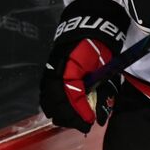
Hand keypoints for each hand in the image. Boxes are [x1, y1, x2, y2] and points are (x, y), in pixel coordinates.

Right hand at [38, 0, 127, 132]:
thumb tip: (99, 117)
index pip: (71, 99)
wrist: (88, 25)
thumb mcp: (103, 69)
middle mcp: (56, 73)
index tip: (90, 122)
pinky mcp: (50, 72)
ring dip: (61, 113)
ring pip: (48, 101)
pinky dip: (53, 104)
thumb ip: (102, 92)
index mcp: (70, 70)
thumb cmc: (99, 46)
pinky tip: (63, 110)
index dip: (80, 113)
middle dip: (70, 118)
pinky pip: (46, 93)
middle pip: (56, 104)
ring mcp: (50, 72)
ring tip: (74, 119)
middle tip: (83, 124)